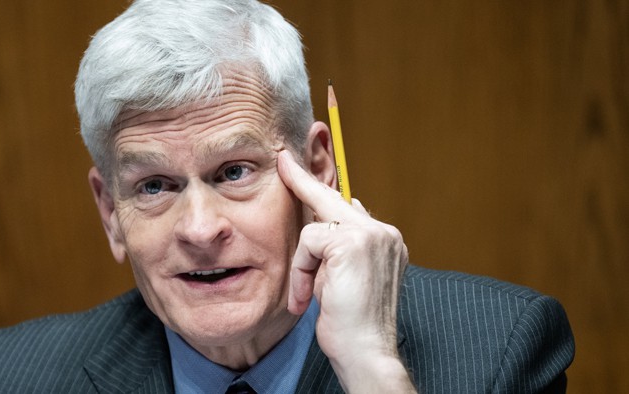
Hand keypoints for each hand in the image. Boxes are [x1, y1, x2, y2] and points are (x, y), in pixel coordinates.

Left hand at [277, 150, 414, 392]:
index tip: (298, 166)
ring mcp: (372, 234)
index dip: (320, 187)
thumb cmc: (351, 323)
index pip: (348, 204)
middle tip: (282, 160)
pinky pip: (308, 242)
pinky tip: (311, 296)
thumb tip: (330, 219)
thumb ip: (338, 249)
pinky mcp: (353, 241)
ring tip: (312, 295)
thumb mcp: (342, 278)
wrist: (365, 351)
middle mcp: (383, 232)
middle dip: (302, 181)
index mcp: (385, 239)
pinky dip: (303, 271)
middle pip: (331, 198)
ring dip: (304, 265)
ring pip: (314, 228)